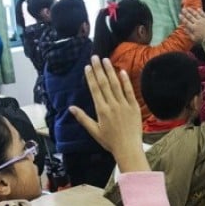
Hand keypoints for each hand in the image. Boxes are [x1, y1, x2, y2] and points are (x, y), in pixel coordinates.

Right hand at [69, 56, 147, 172]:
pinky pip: (129, 91)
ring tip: (106, 60)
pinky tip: (122, 71)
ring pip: (116, 84)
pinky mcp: (134, 107)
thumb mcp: (94, 131)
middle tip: (95, 57)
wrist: (128, 148)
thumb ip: (82, 118)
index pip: (95, 89)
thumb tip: (71, 108)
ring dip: (110, 71)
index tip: (88, 67)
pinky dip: (125, 81)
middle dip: (99, 69)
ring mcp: (124, 105)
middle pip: (104, 83)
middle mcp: (112, 105)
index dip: (91, 77)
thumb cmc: (110, 141)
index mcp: (101, 110)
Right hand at [180, 7, 204, 43]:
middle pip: (190, 17)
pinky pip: (203, 14)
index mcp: (193, 28)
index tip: (179, 15)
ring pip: (196, 14)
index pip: (186, 22)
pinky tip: (198, 9)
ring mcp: (203, 20)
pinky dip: (200, 11)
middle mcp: (197, 23)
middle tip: (182, 9)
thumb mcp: (194, 38)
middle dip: (186, 12)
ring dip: (191, 10)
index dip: (182, 18)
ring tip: (188, 8)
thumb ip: (188, 33)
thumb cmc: (203, 39)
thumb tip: (184, 28)